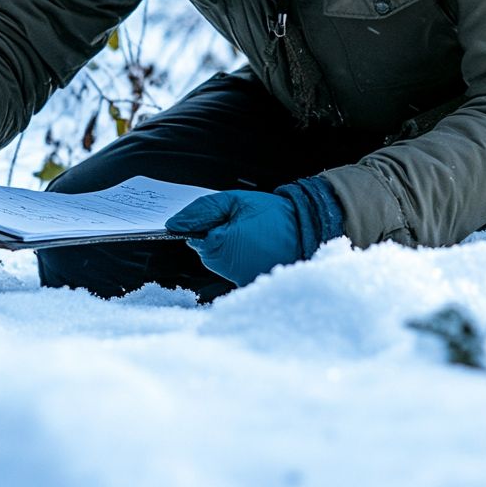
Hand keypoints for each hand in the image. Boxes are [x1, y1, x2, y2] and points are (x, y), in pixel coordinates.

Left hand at [164, 177, 343, 287]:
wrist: (311, 229)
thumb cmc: (275, 215)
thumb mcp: (235, 201)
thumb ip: (202, 210)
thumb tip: (174, 223)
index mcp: (220, 248)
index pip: (194, 237)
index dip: (205, 224)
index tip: (221, 218)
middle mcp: (228, 270)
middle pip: (208, 251)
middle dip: (219, 235)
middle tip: (244, 224)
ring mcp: (242, 281)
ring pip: (223, 261)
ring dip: (232, 247)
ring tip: (255, 235)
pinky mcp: (254, 285)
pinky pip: (239, 269)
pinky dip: (244, 258)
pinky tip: (259, 247)